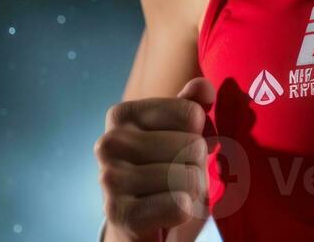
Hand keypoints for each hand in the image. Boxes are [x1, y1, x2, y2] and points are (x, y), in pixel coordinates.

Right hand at [94, 77, 216, 241]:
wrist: (141, 226)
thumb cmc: (165, 172)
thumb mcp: (181, 134)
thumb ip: (192, 106)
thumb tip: (204, 87)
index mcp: (122, 114)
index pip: (192, 114)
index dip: (199, 135)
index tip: (179, 150)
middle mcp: (109, 143)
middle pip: (192, 145)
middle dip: (196, 166)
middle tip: (176, 179)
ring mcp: (110, 179)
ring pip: (188, 177)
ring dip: (191, 191)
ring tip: (170, 195)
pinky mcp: (119, 215)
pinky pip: (178, 205)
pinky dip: (184, 212)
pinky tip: (166, 215)